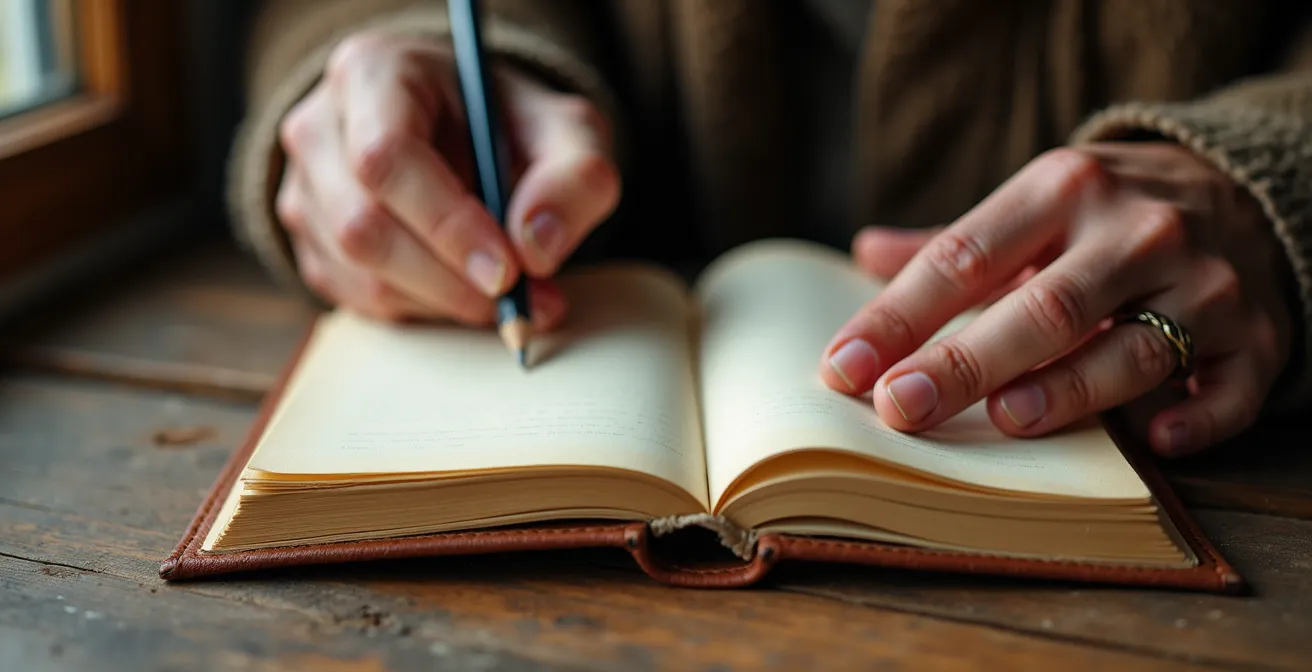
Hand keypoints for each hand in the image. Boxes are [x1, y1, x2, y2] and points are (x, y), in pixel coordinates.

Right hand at [274, 31, 619, 326]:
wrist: (472, 137)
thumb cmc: (513, 127)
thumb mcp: (568, 133)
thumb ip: (574, 179)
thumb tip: (535, 247)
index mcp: (373, 72)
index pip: (386, 158)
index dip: (447, 224)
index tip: (508, 271)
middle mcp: (320, 128)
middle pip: (362, 224)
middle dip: (448, 278)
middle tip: (517, 301)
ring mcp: (304, 190)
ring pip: (357, 272)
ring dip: (440, 302)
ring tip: (508, 299)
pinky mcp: (310, 245)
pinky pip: (358, 300)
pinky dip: (422, 312)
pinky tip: (466, 293)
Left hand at [820, 143, 1295, 455]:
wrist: (1247, 192)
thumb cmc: (1105, 216)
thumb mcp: (1034, 205)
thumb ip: (954, 241)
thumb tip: (863, 253)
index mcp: (1063, 188)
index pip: (964, 256)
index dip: (898, 316)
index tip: (842, 367)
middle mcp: (1136, 230)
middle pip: (1041, 307)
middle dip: (965, 362)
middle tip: (899, 407)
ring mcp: (1205, 284)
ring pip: (1131, 348)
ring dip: (1068, 388)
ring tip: (1006, 420)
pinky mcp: (1255, 338)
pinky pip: (1229, 390)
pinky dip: (1194, 418)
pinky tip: (1153, 441)